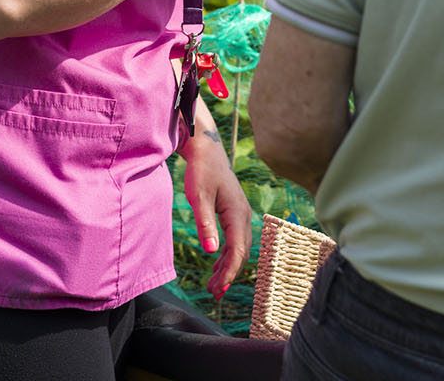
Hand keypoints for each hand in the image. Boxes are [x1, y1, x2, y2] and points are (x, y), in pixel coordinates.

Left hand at [180, 124, 253, 297]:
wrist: (206, 150)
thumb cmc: (201, 171)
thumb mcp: (199, 197)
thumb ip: (206, 224)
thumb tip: (212, 251)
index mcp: (237, 213)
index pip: (238, 249)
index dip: (230, 271)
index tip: (220, 288)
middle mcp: (243, 215)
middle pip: (241, 252)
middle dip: (229, 274)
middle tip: (214, 293)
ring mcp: (240, 214)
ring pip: (239, 247)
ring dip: (228, 267)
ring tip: (214, 286)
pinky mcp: (234, 213)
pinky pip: (235, 239)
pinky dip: (227, 255)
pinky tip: (216, 266)